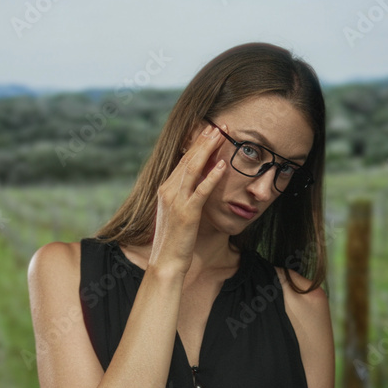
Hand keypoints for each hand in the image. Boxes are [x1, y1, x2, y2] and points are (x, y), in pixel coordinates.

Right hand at [148, 122, 227, 275]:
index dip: (197, 145)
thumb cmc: (174, 240)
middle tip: (219, 125)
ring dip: (208, 150)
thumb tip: (197, 185)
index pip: (183, 161)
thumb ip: (184, 197)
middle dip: (204, 141)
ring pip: (193, 169)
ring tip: (220, 136)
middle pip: (188, 159)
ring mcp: (176, 201)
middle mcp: (168, 191)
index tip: (209, 131)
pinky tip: (221, 166)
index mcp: (166, 189)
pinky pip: (200, 191)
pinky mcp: (187, 213)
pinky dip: (211, 177)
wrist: (165, 261)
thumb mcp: (177, 213)